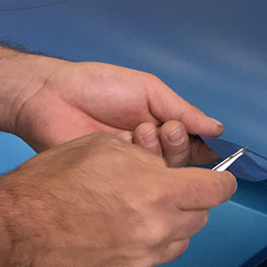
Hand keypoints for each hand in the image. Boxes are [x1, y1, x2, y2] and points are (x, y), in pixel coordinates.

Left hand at [0, 49, 222, 164]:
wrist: (49, 96)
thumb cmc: (96, 86)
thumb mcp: (148, 90)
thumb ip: (183, 110)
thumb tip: (217, 128)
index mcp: (163, 126)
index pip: (196, 143)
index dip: (206, 144)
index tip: (211, 141)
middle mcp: (151, 149)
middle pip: (185, 162)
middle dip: (179, 144)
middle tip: (165, 130)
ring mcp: (133, 165)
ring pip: (165, 173)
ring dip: (159, 151)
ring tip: (140, 131)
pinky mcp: (114, 179)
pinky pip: (140, 180)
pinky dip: (140, 162)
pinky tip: (128, 143)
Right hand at [0, 133, 236, 266]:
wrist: (13, 229)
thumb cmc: (50, 186)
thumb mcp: (105, 148)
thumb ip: (147, 159)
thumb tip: (165, 167)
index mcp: (159, 192)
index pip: (217, 190)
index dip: (221, 182)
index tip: (219, 181)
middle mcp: (158, 229)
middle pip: (201, 218)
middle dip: (190, 203)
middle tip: (168, 193)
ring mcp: (142, 258)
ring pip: (179, 243)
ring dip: (170, 227)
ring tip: (140, 213)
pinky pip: (150, 261)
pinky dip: (144, 248)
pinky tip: (119, 234)